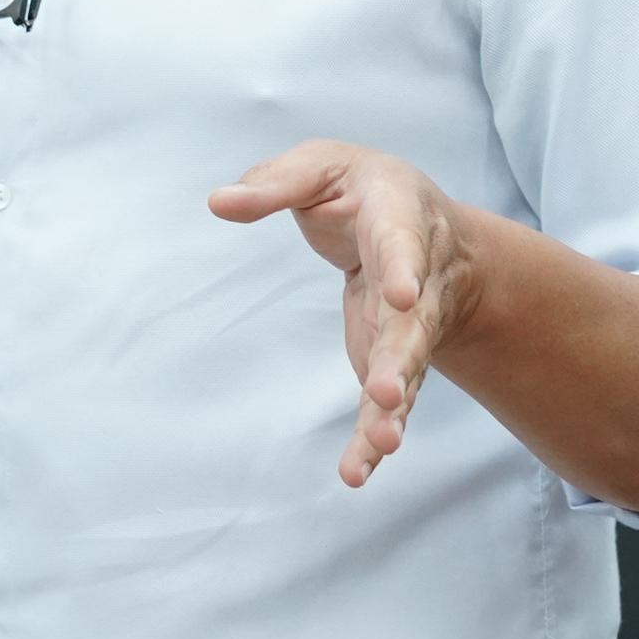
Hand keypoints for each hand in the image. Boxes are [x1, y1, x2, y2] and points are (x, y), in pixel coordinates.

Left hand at [209, 141, 478, 488]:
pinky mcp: (391, 362)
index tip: (399, 295)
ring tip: (383, 444)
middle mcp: (418, 278)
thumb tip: (218, 201)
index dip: (404, 268)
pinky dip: (373, 439)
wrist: (419, 222)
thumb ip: (275, 183)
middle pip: (412, 324)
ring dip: (393, 411)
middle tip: (387, 393)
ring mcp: (409, 327)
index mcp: (400, 217)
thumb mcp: (320, 166)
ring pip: (406, 372)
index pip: (404, 243)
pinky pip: (388, 404)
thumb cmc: (358, 187)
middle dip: (402, 360)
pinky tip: (357, 472)